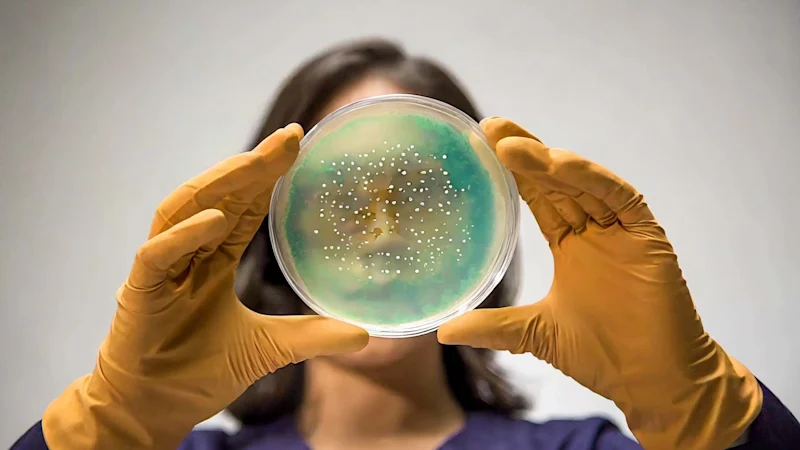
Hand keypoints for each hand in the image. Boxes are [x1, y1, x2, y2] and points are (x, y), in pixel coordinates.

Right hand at [42, 125, 367, 449]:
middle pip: (218, 196)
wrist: (153, 409)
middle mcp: (186, 254)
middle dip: (252, 166)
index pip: (242, 207)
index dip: (268, 177)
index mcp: (212, 261)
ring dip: (220, 183)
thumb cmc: (197, 373)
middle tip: (290, 138)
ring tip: (257, 162)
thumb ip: (310, 337)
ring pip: (184, 210)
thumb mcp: (267, 350)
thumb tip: (364, 335)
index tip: (300, 148)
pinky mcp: (139, 292)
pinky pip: (156, 254)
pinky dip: (185, 234)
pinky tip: (216, 218)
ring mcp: (160, 269)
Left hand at [439, 118, 761, 449]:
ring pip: (583, 184)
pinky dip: (592, 178)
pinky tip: (560, 162)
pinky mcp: (648, 237)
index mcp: (571, 245)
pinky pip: (619, 197)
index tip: (483, 144)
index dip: (514, 171)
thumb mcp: (536, 334)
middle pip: (556, 180)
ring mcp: (621, 231)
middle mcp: (595, 231)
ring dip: (549, 161)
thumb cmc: (603, 356)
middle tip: (491, 126)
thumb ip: (494, 327)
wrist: (654, 382)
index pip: (538, 196)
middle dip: (525, 152)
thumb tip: (443, 332)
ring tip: (511, 145)